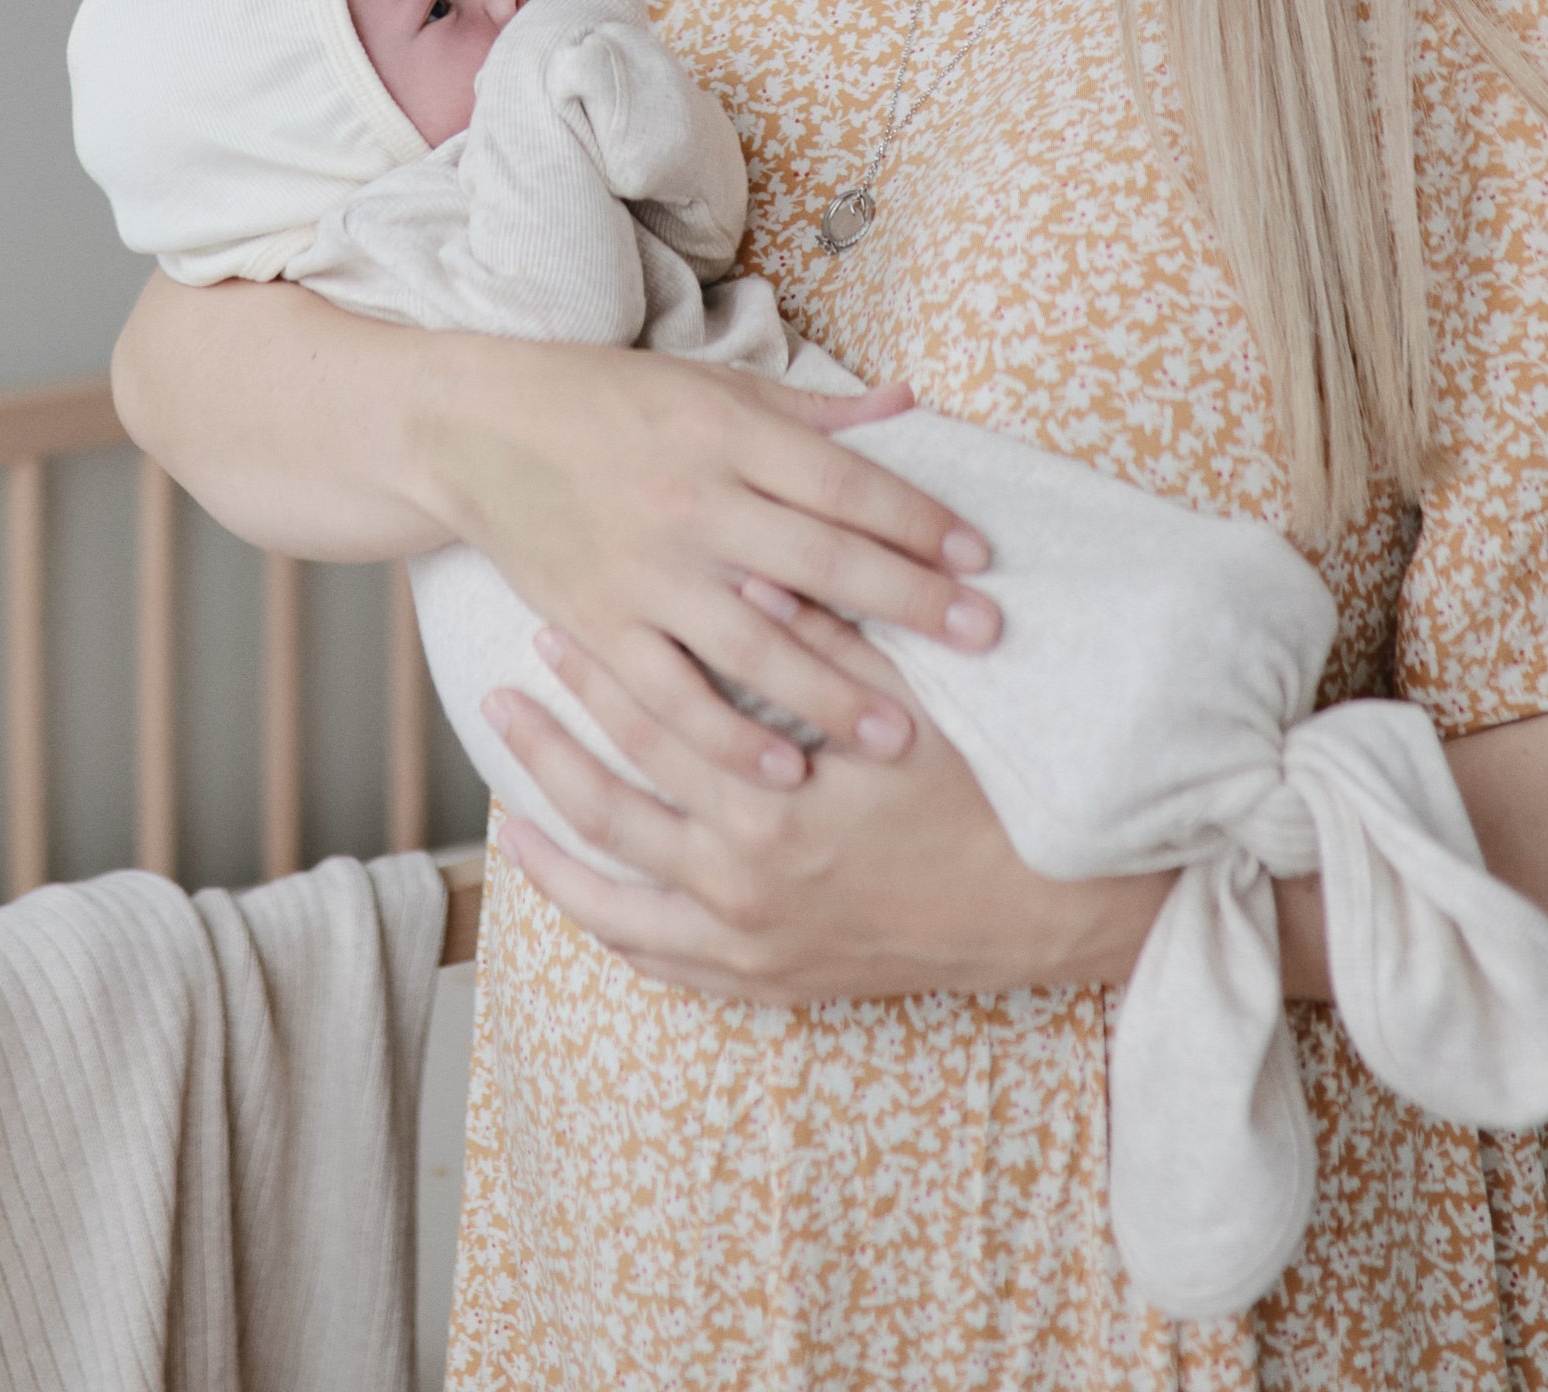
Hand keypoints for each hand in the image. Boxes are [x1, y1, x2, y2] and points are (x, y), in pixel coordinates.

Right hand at [417, 349, 1002, 786]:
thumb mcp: (712, 384)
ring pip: (753, 644)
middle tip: (982, 640)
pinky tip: (779, 768)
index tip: (980, 555)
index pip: (843, 482)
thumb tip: (910, 406)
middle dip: (908, 604)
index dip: (917, 519)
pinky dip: (724, 736)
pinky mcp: (595, 623)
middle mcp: (691, 502)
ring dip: (831, 693)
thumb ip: (812, 414)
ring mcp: (642, 570)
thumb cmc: (608, 399)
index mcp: (726, 433)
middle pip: (819, 562)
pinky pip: (667, 694)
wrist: (475, 426)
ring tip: (900, 734)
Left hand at [486, 598, 1167, 1004]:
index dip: (597, 675)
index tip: (551, 629)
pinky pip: (659, 963)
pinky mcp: (767, 982)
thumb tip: (750, 564)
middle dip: (550, 750)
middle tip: (501, 699)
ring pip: (614, 902)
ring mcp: (749, 947)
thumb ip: (825, 635)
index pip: (655, 724)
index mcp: (772, 808)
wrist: (1045, 910)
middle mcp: (744, 888)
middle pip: (612, 809)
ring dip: (554, 851)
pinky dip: (609, 927)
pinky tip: (576, 897)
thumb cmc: (981, 793)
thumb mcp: (908, 701)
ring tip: (505, 813)